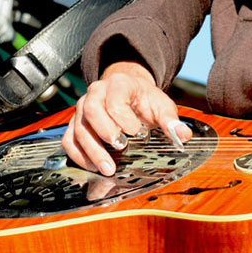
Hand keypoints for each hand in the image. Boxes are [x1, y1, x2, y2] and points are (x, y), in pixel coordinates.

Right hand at [62, 61, 189, 175]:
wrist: (131, 93)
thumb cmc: (145, 100)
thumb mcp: (161, 106)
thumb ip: (171, 121)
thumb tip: (183, 136)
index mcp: (118, 84)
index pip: (114, 100)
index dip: (124, 118)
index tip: (137, 132)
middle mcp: (96, 93)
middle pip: (91, 111)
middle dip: (105, 133)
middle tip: (120, 149)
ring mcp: (82, 107)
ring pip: (79, 128)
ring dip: (92, 150)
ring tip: (107, 168)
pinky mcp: (75, 123)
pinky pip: (69, 139)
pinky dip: (77, 154)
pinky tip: (92, 166)